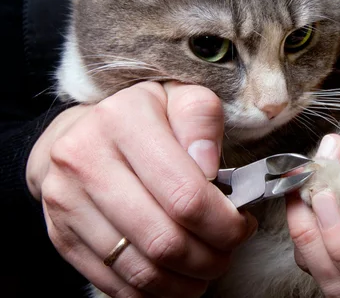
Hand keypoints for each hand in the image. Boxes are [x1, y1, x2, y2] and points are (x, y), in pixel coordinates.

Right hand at [26, 82, 256, 297]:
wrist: (79, 135)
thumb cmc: (144, 117)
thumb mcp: (179, 98)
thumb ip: (202, 119)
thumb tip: (208, 167)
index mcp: (123, 121)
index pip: (186, 195)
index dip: (224, 223)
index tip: (242, 224)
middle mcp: (85, 159)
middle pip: (164, 239)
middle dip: (210, 257)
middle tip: (228, 252)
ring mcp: (68, 202)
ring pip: (140, 269)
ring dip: (185, 281)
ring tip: (207, 270)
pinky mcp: (60, 235)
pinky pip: (112, 283)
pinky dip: (152, 292)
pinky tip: (175, 281)